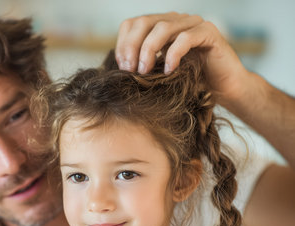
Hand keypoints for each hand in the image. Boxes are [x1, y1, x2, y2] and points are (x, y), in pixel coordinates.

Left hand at [115, 12, 251, 102]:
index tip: (122, 67)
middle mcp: (175, 20)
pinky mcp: (209, 33)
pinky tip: (168, 71)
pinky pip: (186, 38)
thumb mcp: (158, 73)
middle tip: (130, 70)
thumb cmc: (189, 83)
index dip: (123, 44)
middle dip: (132, 46)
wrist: (223, 89)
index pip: (132, 24)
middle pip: (144, 22)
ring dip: (148, 50)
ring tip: (144, 72)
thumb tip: (118, 67)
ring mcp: (192, 24)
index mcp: (160, 26)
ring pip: (163, 27)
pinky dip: (173, 54)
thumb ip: (141, 64)